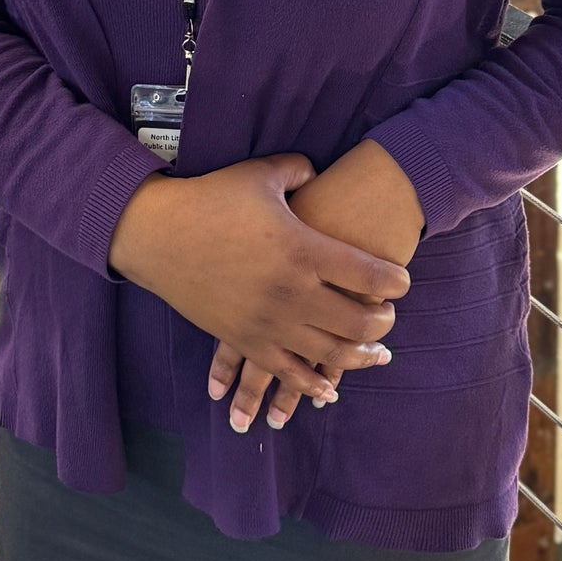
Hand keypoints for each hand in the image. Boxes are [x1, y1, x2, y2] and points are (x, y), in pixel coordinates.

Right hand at [109, 153, 409, 404]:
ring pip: (329, 355)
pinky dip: (312, 386)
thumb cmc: (212, 198)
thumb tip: (317, 172)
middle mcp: (292, 292)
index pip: (368, 275)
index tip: (402, 282)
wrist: (158, 234)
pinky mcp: (246, 341)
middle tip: (389, 317)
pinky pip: (287, 373)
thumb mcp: (261, 175)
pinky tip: (329, 390)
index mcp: (303, 250)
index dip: (394, 281)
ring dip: (359, 358)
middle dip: (382, 323)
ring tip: (377, 355)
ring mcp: (269, 322)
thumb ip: (299, 171)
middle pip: (357, 321)